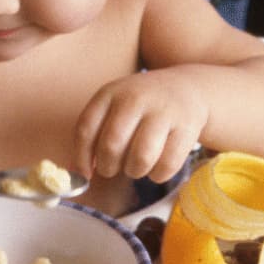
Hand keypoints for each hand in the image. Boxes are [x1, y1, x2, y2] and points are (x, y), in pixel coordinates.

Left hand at [74, 68, 208, 182]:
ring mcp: (163, 111)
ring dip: (134, 172)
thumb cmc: (142, 105)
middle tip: (113, 168)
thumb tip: (76, 174)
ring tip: (136, 166)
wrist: (188, 88)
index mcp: (111, 92)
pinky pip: (167, 165)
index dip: (82, 157)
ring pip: (140, 158)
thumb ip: (94, 134)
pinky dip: (158, 175)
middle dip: (108, 167)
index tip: (86, 173)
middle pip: (111, 145)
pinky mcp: (187, 127)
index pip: (86, 129)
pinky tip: (157, 167)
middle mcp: (136, 98)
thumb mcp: (115, 106)